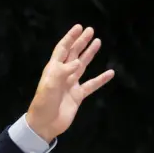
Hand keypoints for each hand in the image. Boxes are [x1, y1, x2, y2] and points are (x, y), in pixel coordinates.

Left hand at [25, 24, 114, 142]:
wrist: (44, 125)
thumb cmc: (43, 104)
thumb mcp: (50, 86)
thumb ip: (63, 72)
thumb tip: (78, 62)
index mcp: (53, 69)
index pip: (62, 49)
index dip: (70, 38)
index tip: (79, 27)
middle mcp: (63, 74)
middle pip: (73, 54)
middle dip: (81, 42)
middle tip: (90, 30)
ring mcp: (71, 85)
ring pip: (82, 66)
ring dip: (89, 54)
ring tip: (98, 42)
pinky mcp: (77, 96)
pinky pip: (91, 85)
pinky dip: (101, 79)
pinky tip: (110, 72)